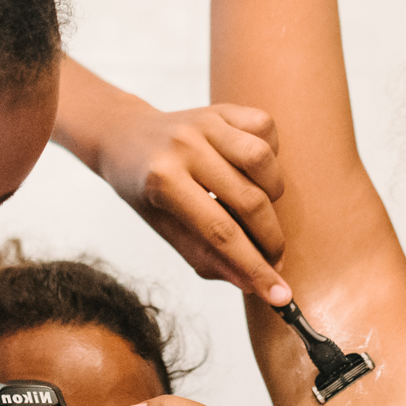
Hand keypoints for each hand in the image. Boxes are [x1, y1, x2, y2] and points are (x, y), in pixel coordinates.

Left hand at [94, 100, 291, 305]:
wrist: (125, 136)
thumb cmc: (144, 188)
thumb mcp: (164, 228)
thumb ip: (205, 256)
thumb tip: (251, 283)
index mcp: (162, 180)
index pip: (220, 233)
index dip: (254, 268)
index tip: (280, 296)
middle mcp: (185, 146)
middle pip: (248, 201)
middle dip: (271, 240)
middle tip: (275, 260)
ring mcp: (205, 122)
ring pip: (262, 160)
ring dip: (273, 194)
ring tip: (259, 210)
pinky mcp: (221, 108)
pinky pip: (265, 128)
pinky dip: (270, 155)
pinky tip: (253, 172)